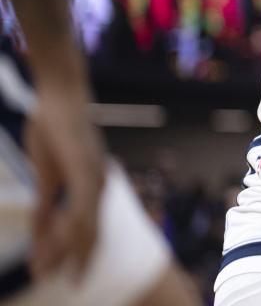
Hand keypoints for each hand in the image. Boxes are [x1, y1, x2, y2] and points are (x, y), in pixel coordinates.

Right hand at [25, 93, 104, 279]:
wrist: (60, 97)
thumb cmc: (53, 130)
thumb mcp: (47, 174)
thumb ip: (47, 203)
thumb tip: (42, 230)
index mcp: (93, 186)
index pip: (87, 228)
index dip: (75, 253)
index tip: (62, 275)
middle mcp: (100, 184)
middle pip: (90, 232)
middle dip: (71, 259)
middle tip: (54, 281)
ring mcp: (95, 177)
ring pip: (85, 224)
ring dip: (64, 249)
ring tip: (43, 269)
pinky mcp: (86, 169)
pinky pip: (80, 206)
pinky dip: (69, 227)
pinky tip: (54, 241)